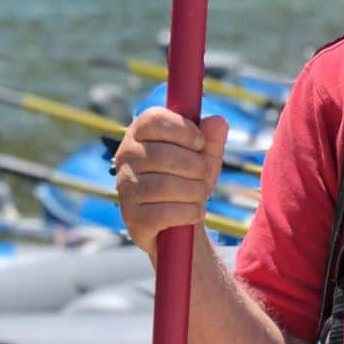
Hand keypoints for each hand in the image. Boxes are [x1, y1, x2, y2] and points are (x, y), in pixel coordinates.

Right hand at [113, 108, 228, 254]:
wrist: (178, 223)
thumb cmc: (189, 179)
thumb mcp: (205, 157)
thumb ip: (212, 138)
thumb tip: (217, 121)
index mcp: (140, 133)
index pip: (154, 120)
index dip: (183, 130)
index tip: (200, 143)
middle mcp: (126, 156)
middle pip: (164, 155)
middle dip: (197, 167)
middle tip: (205, 176)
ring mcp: (125, 187)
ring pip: (165, 185)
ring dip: (196, 192)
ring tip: (201, 195)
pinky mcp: (131, 216)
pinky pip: (165, 213)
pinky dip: (189, 212)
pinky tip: (194, 212)